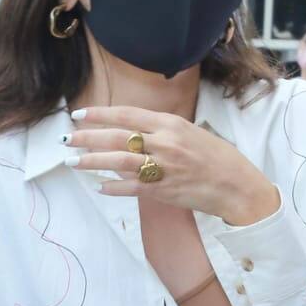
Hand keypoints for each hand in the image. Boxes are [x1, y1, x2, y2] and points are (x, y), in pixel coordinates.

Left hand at [67, 105, 279, 225]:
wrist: (237, 187)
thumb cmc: (217, 157)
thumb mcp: (192, 132)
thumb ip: (163, 129)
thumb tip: (133, 130)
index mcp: (172, 124)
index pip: (127, 115)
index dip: (100, 114)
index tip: (80, 115)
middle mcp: (165, 143)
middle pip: (117, 138)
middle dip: (88, 138)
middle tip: (67, 139)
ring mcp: (163, 168)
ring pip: (119, 162)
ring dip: (92, 162)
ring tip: (73, 162)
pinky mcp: (163, 190)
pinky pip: (131, 188)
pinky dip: (113, 187)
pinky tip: (99, 187)